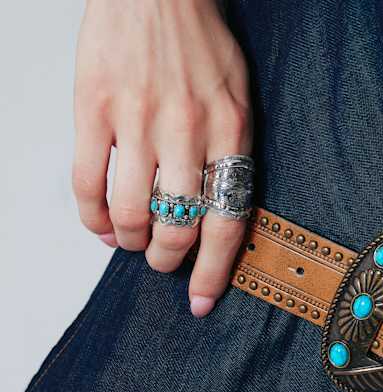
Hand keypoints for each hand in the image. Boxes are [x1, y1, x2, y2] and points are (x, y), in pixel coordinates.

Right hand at [72, 0, 251, 316]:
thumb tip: (215, 211)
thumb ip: (231, 153)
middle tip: (163, 261)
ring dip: (130, 242)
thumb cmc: (200, 43)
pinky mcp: (93, 108)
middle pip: (176, 225)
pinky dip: (90, 217)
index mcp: (231, 131)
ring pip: (129, 212)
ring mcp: (137, 120)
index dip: (213, 270)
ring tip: (132, 243)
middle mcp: (187, 130)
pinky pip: (87, 182)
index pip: (226, 220)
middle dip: (168, 259)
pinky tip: (99, 225)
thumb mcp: (238, 97)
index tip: (202, 300)